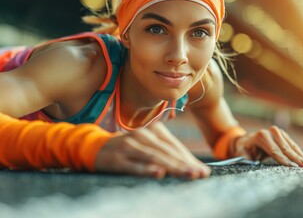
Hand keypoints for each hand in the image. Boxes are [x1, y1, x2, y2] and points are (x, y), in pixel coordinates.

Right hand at [95, 122, 210, 178]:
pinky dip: (147, 169)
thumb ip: (166, 153)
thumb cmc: (129, 150)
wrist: (95, 147)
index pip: (175, 146)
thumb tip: (191, 166)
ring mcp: (129, 145)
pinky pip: (134, 164)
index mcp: (152, 131)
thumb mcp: (148, 147)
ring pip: (154, 157)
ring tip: (187, 174)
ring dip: (172, 166)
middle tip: (200, 174)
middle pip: (167, 151)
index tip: (204, 171)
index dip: (190, 159)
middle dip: (186, 164)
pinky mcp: (117, 158)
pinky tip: (159, 173)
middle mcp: (142, 135)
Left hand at [231, 126, 302, 166]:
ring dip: (301, 156)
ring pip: (291, 146)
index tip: (292, 167)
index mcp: (261, 136)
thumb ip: (244, 158)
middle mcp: (271, 132)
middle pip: (285, 148)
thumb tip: (250, 162)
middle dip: (296, 158)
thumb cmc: (244, 149)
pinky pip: (293, 145)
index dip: (284, 159)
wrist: (246, 140)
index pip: (274, 150)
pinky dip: (300, 153)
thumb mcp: (241, 153)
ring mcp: (278, 132)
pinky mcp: (283, 134)